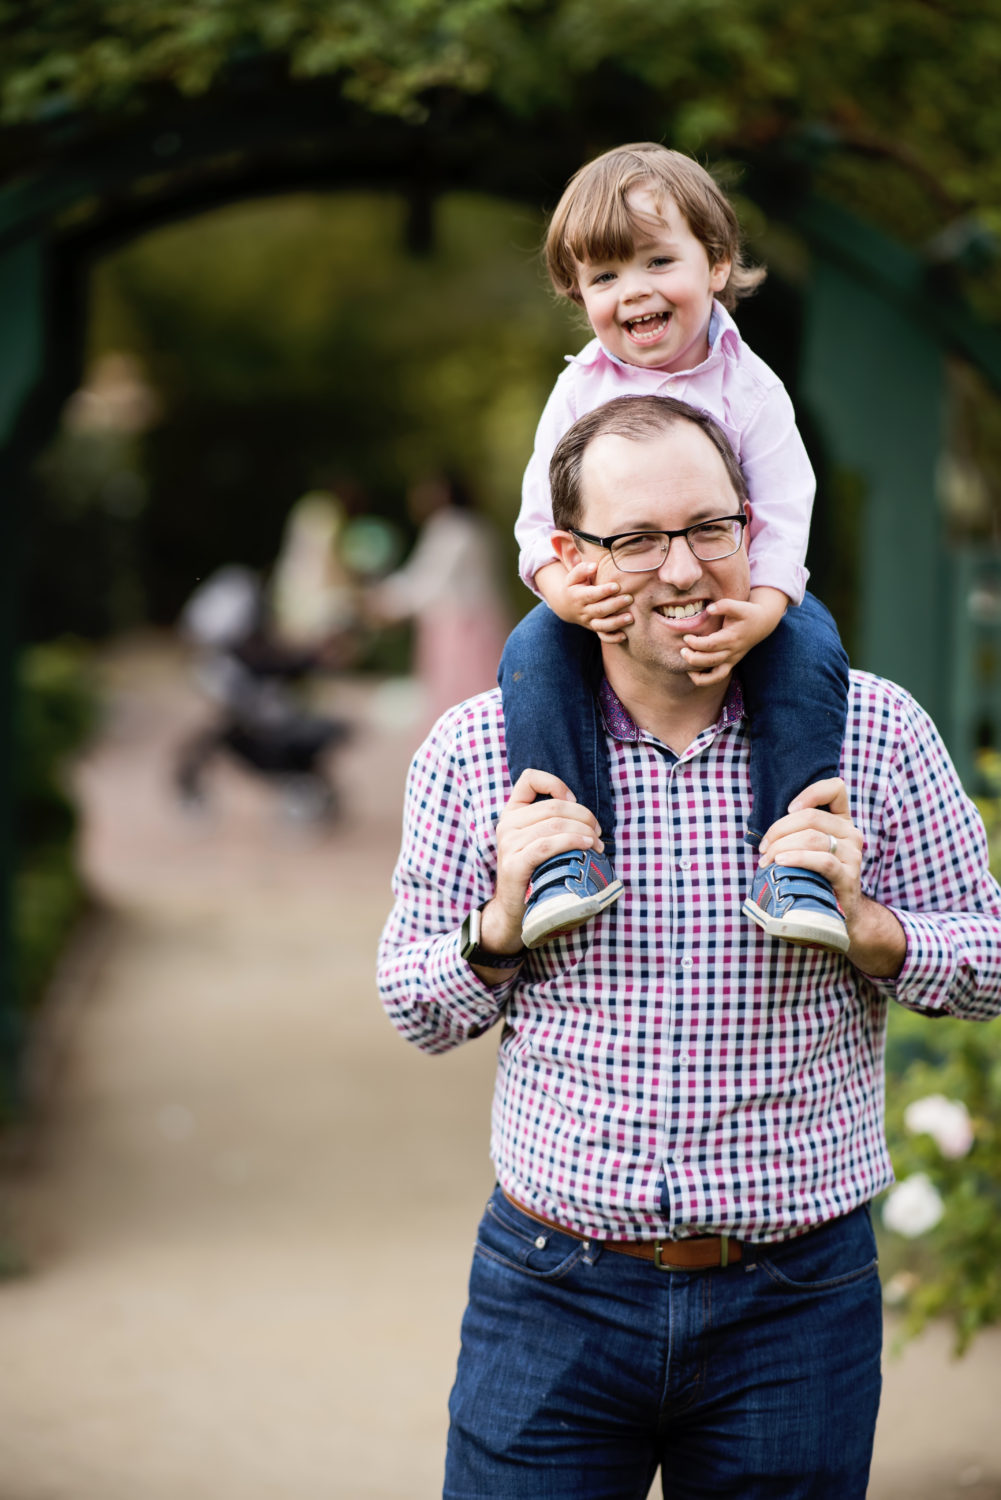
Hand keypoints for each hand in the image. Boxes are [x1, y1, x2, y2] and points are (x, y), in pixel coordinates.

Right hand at [478, 770, 603, 953]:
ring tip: (597, 844)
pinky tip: (587, 846)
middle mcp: (507, 824)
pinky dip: (572, 842)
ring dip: (584, 831)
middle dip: (584, 815)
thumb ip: (551, 821)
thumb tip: (584, 814)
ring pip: (555, 824)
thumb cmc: (535, 873)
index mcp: (512, 813)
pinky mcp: (515, 864)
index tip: (572, 800)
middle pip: (554, 806)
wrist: (514, 910)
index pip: (529, 779)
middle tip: (597, 832)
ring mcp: (509, 844)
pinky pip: (547, 845)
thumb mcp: (538, 841)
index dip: (555, 783)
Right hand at [559, 560, 633, 641]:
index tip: (616, 586)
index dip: (603, 591)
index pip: (591, 595)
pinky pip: (603, 636)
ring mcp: (589, 622)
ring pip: (602, 626)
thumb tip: (594, 566)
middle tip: (629, 598)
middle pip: (599, 610)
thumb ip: (582, 570)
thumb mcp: (573, 577)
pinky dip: (613, 638)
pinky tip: (624, 636)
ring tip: (630, 618)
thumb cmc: (574, 586)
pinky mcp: (595, 629)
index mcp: (578, 597)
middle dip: (614, 605)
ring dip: (616, 623)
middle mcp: (584, 611)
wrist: (565, 606)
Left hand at [680, 596, 774, 684]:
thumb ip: (724, 606)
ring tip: (686, 663)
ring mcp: (731, 660)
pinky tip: (691, 673)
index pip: (711, 645)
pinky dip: (704, 680)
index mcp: (732, 638)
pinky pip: (717, 678)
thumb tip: (709, 609)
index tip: (686, 636)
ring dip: (697, 672)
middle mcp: (732, 652)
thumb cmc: (747, 613)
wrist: (762, 623)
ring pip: (714, 675)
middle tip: (682, 650)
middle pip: (710, 661)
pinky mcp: (730, 664)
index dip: (696, 643)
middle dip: (693, 658)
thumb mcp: (739, 606)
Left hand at [758, 778, 904, 976]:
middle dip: (779, 829)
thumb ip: (796, 832)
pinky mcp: (848, 877)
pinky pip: (822, 861)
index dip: (810, 792)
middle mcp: (851, 834)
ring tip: (767, 861)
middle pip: (811, 816)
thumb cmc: (814, 878)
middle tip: (763, 849)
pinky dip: (796, 859)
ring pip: (813, 837)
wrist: (839, 915)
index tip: (788, 808)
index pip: (835, 789)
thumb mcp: (808, 850)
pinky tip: (780, 864)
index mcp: (841, 822)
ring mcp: (853, 855)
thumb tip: (764, 831)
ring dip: (781, 847)